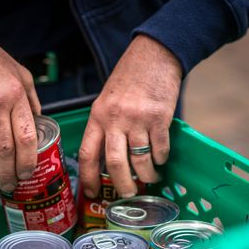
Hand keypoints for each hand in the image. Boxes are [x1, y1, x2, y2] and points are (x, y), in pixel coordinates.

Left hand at [79, 35, 182, 197]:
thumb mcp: (106, 101)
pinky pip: (160, 149)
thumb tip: (105, 161)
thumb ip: (104, 127)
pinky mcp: (160, 118)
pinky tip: (161, 159)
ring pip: (140, 160)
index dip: (88, 178)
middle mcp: (115, 119)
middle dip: (123, 185)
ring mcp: (138, 119)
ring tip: (150, 178)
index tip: (92, 193)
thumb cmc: (129, 79)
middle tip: (128, 194)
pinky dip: (161, 159)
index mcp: (98, 116)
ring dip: (146, 175)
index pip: (87, 154)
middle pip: (115, 164)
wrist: (154, 54)